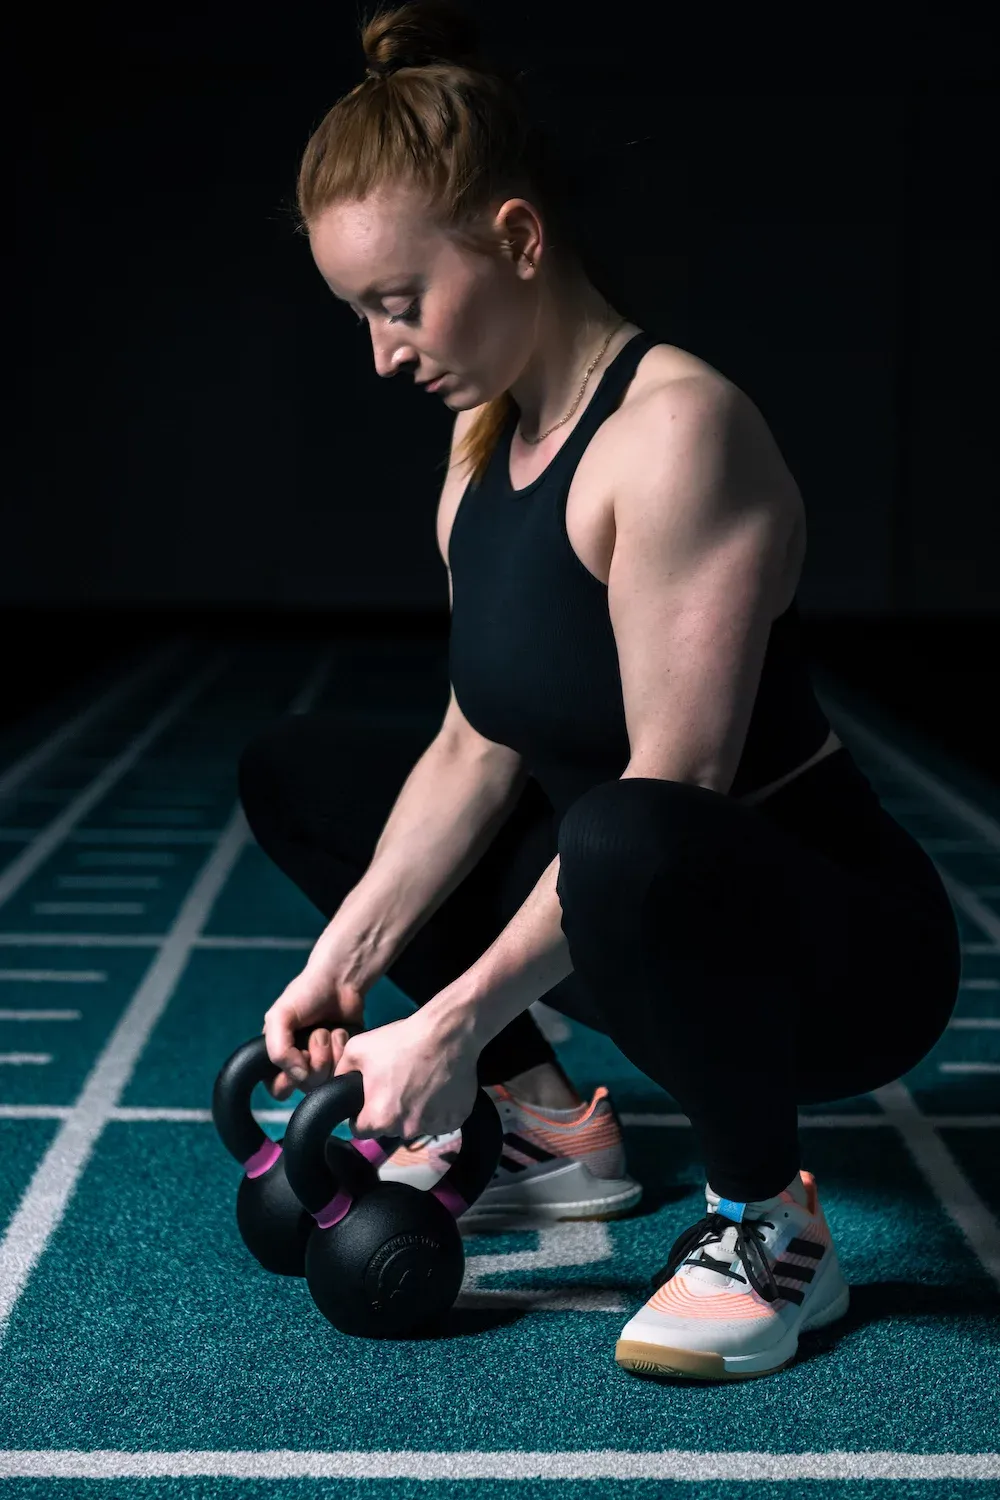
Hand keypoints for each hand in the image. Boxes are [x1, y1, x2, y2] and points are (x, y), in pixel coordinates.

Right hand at [262, 954, 367, 1100]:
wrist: (339, 980)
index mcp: (279, 1057)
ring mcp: (324, 1063)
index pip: (278, 1089)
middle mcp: (300, 1064)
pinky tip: (341, 1032)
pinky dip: (343, 1049)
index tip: (300, 1055)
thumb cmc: (306, 994)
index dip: (289, 1078)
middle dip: (315, 1060)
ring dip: (330, 1052)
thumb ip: (278, 1050)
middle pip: (306, 1086)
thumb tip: (298, 1075)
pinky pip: (344, 1070)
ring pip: (327, 1080)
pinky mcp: (343, 1059)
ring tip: (329, 1030)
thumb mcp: (279, 1017)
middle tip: (317, 1034)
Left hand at [332, 1001, 480, 1141]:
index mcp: (378, 1118)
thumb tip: (336, 1086)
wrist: (447, 1032)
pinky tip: (438, 1086)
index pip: (360, 1130)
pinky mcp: (455, 1120)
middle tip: (397, 1084)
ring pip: (416, 1125)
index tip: (370, 1098)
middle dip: (390, 1112)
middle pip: (390, 1128)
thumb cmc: (402, 1040)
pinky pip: (441, 1121)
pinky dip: (438, 1109)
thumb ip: (341, 1072)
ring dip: (415, 1111)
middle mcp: (405, 1129)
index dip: (361, 1114)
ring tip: (420, 1082)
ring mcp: (433, 1126)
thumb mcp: (357, 1049)